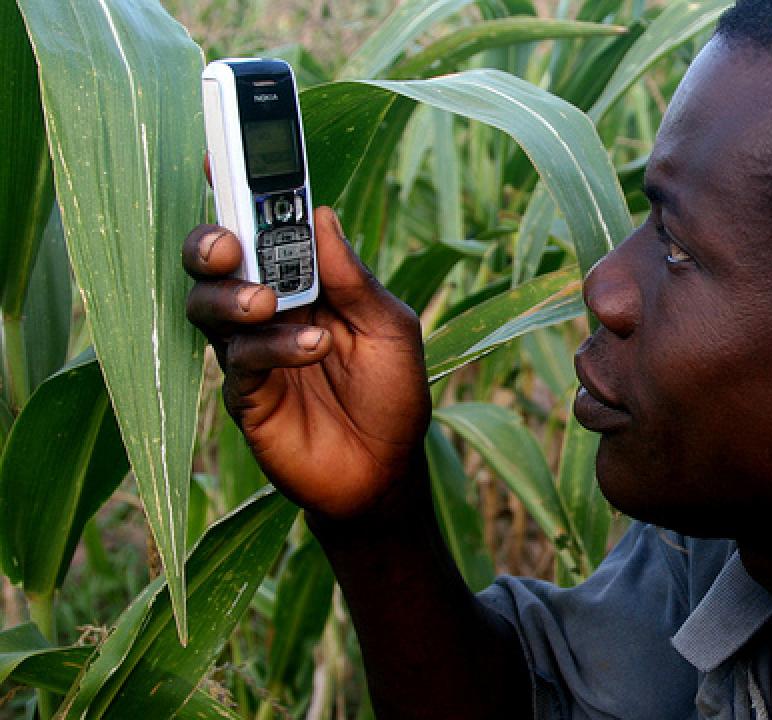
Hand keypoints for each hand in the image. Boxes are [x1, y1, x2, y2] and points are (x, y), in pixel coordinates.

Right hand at [184, 208, 429, 519]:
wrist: (386, 473)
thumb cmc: (393, 396)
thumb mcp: (391, 328)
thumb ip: (355, 279)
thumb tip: (321, 215)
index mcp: (308, 282)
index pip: (266, 229)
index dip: (242, 192)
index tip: (221, 154)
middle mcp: (270, 308)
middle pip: (217, 261)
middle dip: (212, 241)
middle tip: (229, 243)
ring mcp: (251, 349)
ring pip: (208, 304)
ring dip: (234, 295)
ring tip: (269, 303)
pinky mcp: (244, 393)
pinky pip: (239, 358)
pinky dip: (272, 346)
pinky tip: (312, 349)